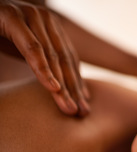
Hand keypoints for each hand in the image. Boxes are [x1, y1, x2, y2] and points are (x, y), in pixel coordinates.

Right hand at [0, 0, 89, 115]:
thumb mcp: (23, 49)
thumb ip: (42, 62)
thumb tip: (60, 88)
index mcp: (50, 26)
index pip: (68, 58)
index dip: (78, 82)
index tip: (84, 104)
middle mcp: (45, 19)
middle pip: (64, 60)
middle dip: (74, 89)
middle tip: (82, 112)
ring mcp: (31, 15)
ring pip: (52, 57)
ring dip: (63, 86)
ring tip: (70, 107)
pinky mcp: (13, 18)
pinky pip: (33, 49)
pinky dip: (44, 70)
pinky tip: (54, 88)